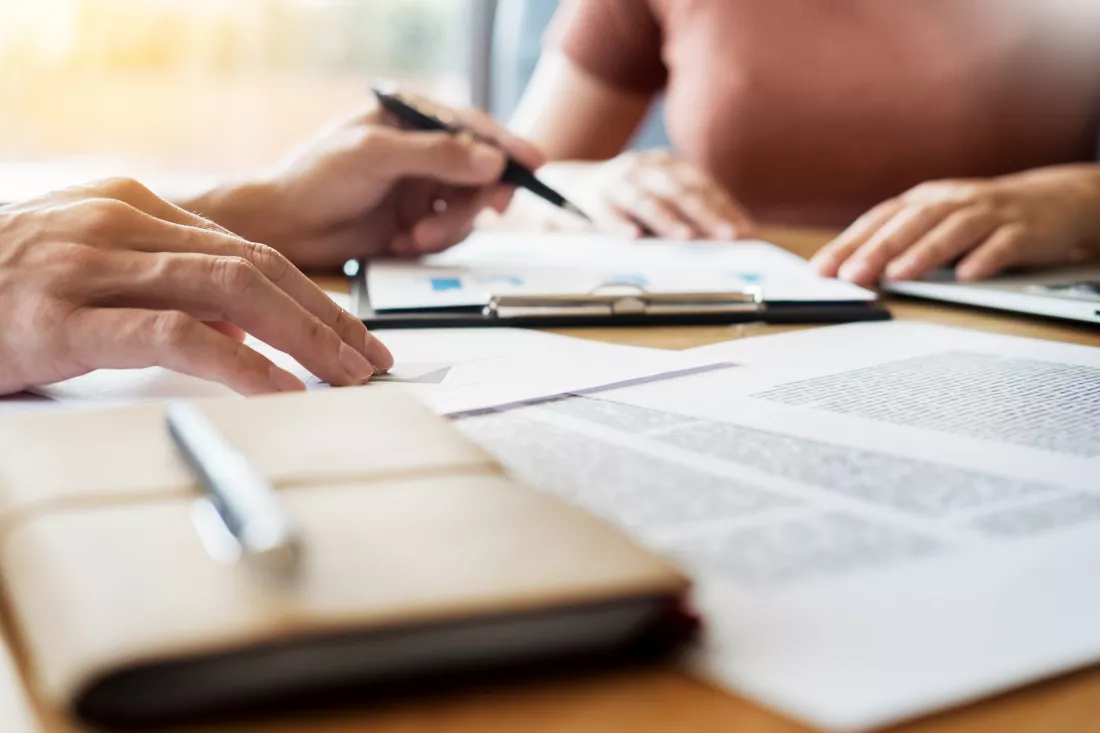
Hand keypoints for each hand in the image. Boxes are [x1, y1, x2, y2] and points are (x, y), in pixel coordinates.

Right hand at [0, 178, 391, 395]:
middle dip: (326, 316)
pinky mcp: (61, 317)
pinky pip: (174, 335)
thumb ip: (166, 287)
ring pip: (229, 288)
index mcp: (132, 208)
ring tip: (346, 377)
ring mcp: (88, 264)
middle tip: (371, 361)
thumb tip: (248, 327)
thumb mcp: (92, 274)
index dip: (316, 295)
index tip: (356, 335)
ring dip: (303, 336)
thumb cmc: (2, 293)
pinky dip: (240, 363)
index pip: (251, 249)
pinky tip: (279, 390)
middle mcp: (118, 223)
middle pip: (255, 264)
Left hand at [188, 96, 545, 268]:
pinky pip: (450, 235)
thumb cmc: (314, 179)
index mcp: (412, 120)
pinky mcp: (417, 223)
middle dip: (474, 201)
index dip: (507, 146)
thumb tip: (490, 161)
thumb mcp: (375, 156)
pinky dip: (432, 244)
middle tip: (469, 217)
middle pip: (481, 173)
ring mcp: (422, 189)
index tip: (534, 164)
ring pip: (469, 209)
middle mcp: (423, 153)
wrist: (284, 229)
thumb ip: (435, 155)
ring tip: (413, 238)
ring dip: (449, 229)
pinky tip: (400, 243)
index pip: (473, 128)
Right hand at [507, 150, 753, 239]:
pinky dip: (619, 225)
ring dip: (668, 220)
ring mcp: (616, 181)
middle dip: (706, 214)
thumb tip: (731, 234)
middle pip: (680, 190)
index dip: (724, 207)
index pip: (701, 184)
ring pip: (646, 200)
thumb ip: (687, 210)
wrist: (567, 184)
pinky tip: (632, 238)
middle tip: (726, 236)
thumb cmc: (624, 197)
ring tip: (686, 238)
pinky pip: (606, 213)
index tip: (743, 231)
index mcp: (665, 165)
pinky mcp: (590, 199)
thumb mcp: (657, 194)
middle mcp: (643, 168)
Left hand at [811, 165, 1099, 286]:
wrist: (1054, 201)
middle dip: (877, 249)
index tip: (821, 270)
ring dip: (923, 252)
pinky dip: (985, 257)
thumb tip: (847, 273)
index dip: (848, 243)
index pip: (879, 219)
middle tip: (851, 275)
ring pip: (953, 229)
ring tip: (898, 275)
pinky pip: (1003, 243)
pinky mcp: (1024, 229)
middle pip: (911, 222)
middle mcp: (953, 202)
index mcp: (925, 201)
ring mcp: (989, 213)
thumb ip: (897, 244)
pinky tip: (968, 275)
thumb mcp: (935, 224)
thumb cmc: (980, 219)